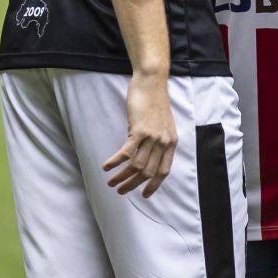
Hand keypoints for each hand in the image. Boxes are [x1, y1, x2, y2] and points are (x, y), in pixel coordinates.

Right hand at [102, 72, 175, 197]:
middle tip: (121, 191)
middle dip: (133, 185)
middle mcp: (164, 142)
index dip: (154, 184)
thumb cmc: (154, 102)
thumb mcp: (162, 124)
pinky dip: (115, 162)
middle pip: (148, 172)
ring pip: (137, 166)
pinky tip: (106, 167)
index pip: (163, 171)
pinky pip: (126, 153)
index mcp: (171, 143)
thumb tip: (147, 155)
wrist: (152, 83)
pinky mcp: (140, 130)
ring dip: (122, 177)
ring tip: (111, 183)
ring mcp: (152, 137)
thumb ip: (158, 141)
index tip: (145, 194)